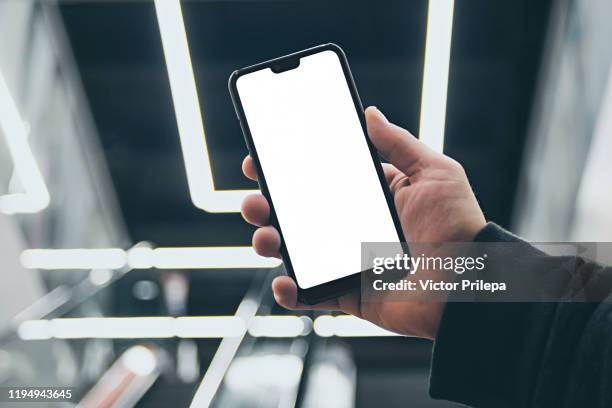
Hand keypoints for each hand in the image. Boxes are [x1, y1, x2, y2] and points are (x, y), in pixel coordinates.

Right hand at [241, 106, 485, 338]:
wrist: (472, 284)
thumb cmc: (458, 226)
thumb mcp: (434, 173)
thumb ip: (399, 143)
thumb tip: (370, 112)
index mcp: (369, 198)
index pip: (319, 181)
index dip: (287, 171)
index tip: (260, 160)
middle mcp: (353, 229)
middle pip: (298, 216)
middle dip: (267, 207)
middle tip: (256, 202)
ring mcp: (348, 262)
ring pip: (296, 252)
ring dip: (270, 244)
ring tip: (266, 237)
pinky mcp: (349, 295)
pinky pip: (311, 294)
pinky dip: (290, 291)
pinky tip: (285, 280)